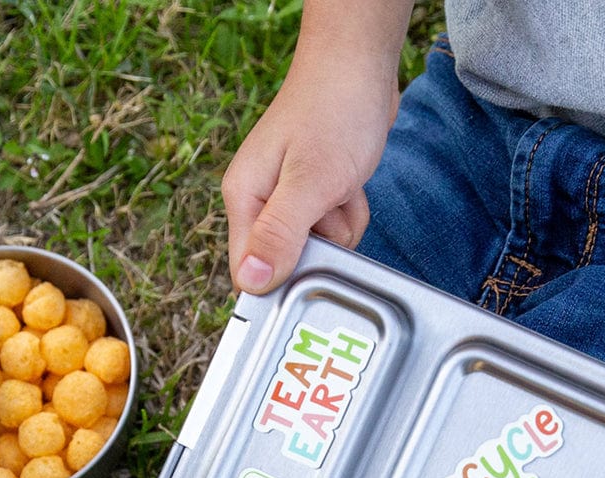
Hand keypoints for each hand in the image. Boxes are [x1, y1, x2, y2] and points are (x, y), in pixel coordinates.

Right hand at [222, 50, 399, 293]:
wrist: (360, 65)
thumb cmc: (334, 111)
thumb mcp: (309, 181)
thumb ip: (279, 234)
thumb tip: (251, 282)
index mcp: (244, 199)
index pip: (247, 274)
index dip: (277, 284)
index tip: (308, 267)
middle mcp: (260, 202)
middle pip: (287, 266)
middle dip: (320, 249)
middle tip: (330, 207)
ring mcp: (287, 198)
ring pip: (316, 249)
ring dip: (340, 227)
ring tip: (342, 187)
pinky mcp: (313, 194)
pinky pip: (333, 228)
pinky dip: (349, 211)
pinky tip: (350, 184)